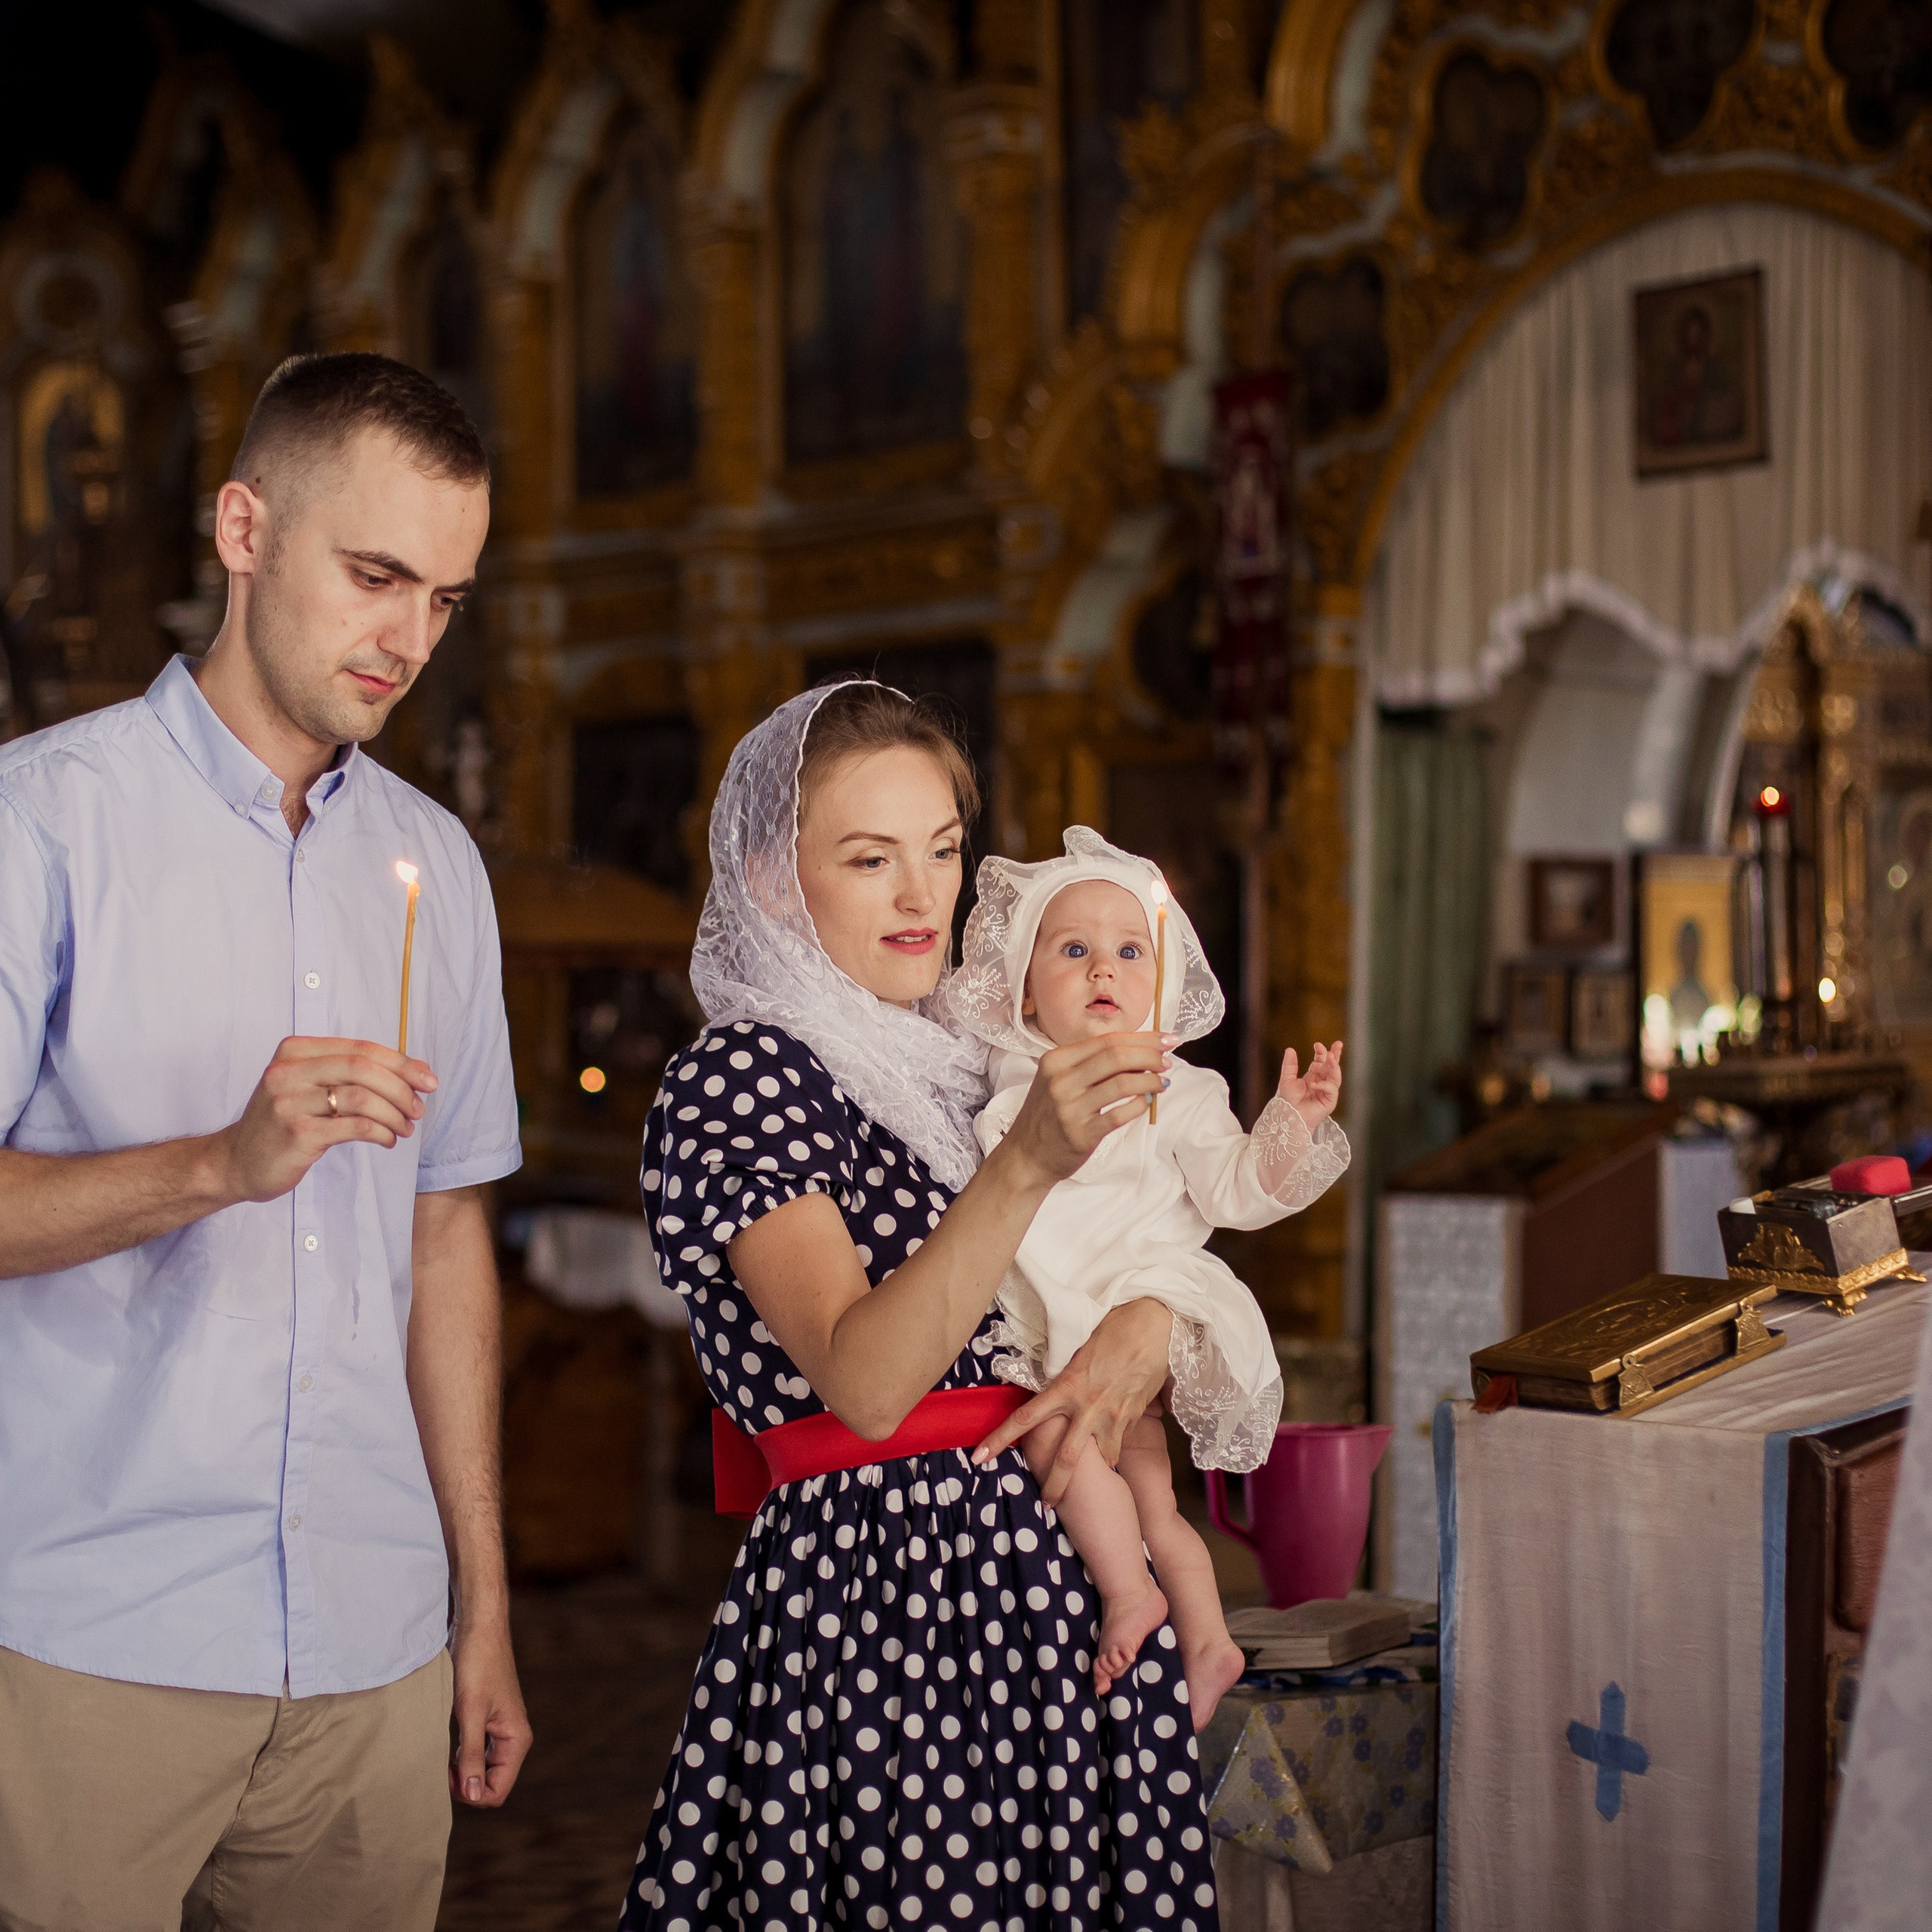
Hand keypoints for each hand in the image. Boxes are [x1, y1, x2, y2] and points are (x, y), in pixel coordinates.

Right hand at [216, 1036, 437, 1202]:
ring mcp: (289, 1102)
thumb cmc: (284, 1122)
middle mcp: (288, 1071)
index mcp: (295, 1051)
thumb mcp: (309, 1086)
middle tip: (419, 1109)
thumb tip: (415, 1071)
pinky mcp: (296, 1133)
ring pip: (362, 1098)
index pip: (361, 1048)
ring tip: (405, 1128)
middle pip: (363, 1069)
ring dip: (394, 1114)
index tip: (428, 1080)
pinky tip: (387, 1140)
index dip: (402, 1063)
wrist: (235, 1162)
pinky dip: (381, 1132)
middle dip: (402, 1088)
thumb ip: (350, 1075)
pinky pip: (354, 1127)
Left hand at [450, 1612, 532, 1807]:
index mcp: (517, 1739)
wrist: (479, 1627)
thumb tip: (473, 1795)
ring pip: (481, 1768)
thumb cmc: (478, 1664)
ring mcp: (500, 1728)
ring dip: (461, 1769)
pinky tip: (445, 1744)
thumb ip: (471, 1755)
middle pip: (489, 1783)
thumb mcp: (471, 1712)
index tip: (447, 1776)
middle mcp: (512, 1737)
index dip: (471, 1794)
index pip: (497, 1791)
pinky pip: (475, 1751)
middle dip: (464, 1783)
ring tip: (440, 1754)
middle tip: (440, 1767)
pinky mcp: (487, 1719)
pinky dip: (460, 1755)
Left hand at [972, 1298, 1173, 1504]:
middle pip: (1064, 1457)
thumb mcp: (1080, 1350)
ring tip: (1090, 1487)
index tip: (980, 1456)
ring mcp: (1111, 1416)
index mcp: (1066, 1386)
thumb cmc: (1114, 1328)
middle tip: (1047, 1504)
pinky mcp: (1132, 1418)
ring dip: (1093, 1474)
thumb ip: (1066, 1374)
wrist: (1154, 1326)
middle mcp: (1086, 1406)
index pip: (1025, 1418)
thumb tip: (1056, 1387)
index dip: (999, 1439)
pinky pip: (1118, 1445)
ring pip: (1097, 1460)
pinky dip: (1112, 1454)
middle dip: (1055, 1485)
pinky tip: (1111, 1460)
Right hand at [996, 1031, 1174, 1188]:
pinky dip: (1138, 1106)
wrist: (1025, 1156)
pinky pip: (1118, 1115)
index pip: (1106, 1040)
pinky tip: (1146, 1103)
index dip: (1141, 1038)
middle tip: (1167, 1061)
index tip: (1166, 1039)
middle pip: (1115, 1057)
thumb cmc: (1048, 1115)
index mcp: (1056, 1060)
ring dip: (1149, 1080)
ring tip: (1162, 1082)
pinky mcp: (1080, 1133)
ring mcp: (1069, 1107)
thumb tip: (1139, 1050)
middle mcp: (1061, 1080)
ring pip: (1121, 1084)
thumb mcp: (1059, 1080)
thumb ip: (1090, 1064)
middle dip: (1149, 1056)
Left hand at [1278, 1040, 1343, 1132]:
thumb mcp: (1287, 1079)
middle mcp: (1322, 1082)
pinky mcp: (1330, 1101)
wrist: (1289, 1117)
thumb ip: (1290, 1065)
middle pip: (1332, 1066)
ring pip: (1335, 1076)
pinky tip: (1314, 1084)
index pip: (1321, 1061)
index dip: (1321, 1052)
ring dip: (1334, 1066)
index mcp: (1313, 1076)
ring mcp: (1327, 1092)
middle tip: (1338, 1044)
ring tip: (1330, 1056)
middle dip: (1335, 1055)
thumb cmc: (1288, 1101)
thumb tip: (1290, 1049)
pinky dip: (1324, 1085)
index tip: (1317, 1045)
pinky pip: (1331, 1089)